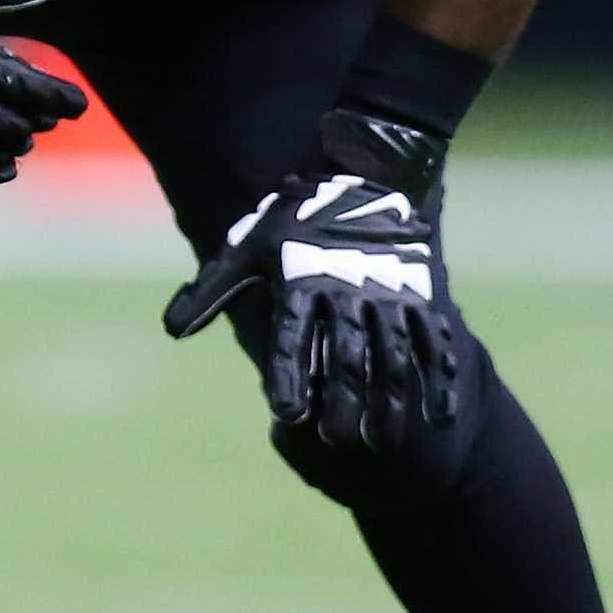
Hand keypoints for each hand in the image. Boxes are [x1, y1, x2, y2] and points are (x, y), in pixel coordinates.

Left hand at [163, 108, 462, 449]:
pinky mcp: (420, 294)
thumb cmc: (293, 219)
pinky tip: (439, 416)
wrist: (360, 171)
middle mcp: (346, 290)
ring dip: (391, 401)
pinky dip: (440, 378)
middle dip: (344, 403)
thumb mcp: (246, 246)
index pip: (292, 337)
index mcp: (300, 281)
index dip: (290, 376)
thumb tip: (173, 330)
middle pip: (346, 356)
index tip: (288, 414)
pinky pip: (434, 341)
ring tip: (383, 442)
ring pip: (393, 355)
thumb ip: (213, 291)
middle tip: (338, 442)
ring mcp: (388, 293)